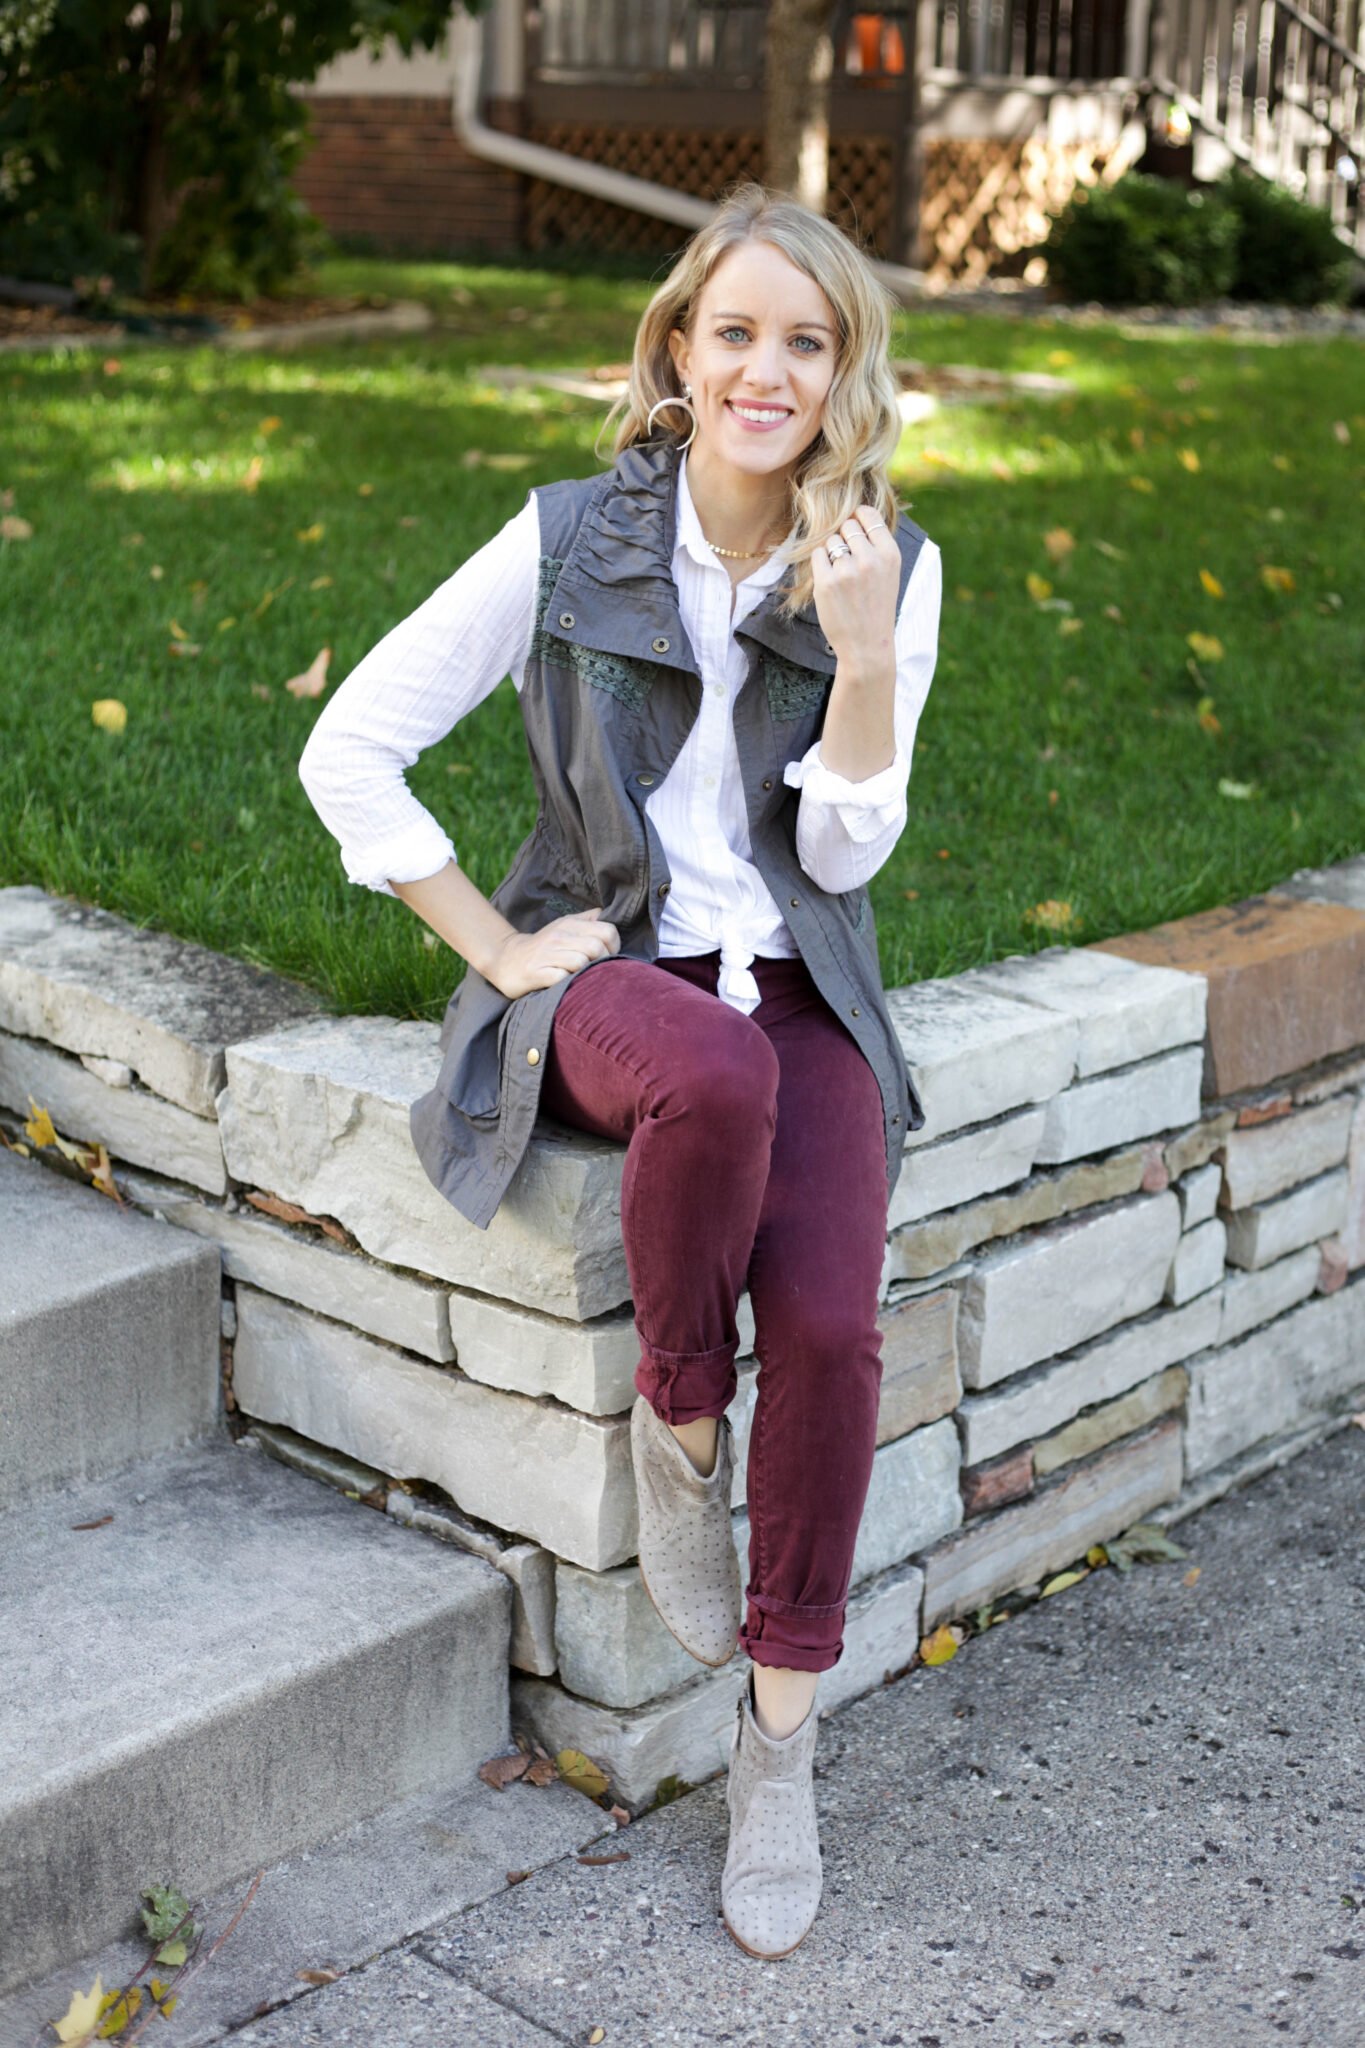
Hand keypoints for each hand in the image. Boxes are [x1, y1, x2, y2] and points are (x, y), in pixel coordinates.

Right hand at [486, 906, 619, 1000]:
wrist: (506, 960)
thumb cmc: (542, 946)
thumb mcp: (563, 926)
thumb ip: (586, 920)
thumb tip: (605, 914)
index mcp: (569, 924)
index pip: (608, 931)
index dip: (614, 947)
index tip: (607, 956)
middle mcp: (558, 937)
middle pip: (597, 947)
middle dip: (602, 962)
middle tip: (595, 970)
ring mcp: (546, 955)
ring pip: (581, 962)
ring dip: (585, 973)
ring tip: (579, 976)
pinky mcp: (537, 973)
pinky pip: (562, 977)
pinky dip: (568, 982)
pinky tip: (565, 983)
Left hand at [810, 505, 898, 673]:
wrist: (867, 645)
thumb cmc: (876, 607)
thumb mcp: (889, 573)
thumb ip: (876, 545)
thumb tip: (854, 514)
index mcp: (890, 554)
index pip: (868, 514)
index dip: (858, 517)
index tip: (855, 528)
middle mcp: (870, 559)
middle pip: (847, 525)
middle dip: (845, 538)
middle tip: (849, 561)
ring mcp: (847, 570)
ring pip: (831, 540)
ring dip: (832, 553)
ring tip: (842, 576)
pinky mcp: (826, 582)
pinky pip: (817, 555)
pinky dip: (820, 564)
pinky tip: (830, 581)